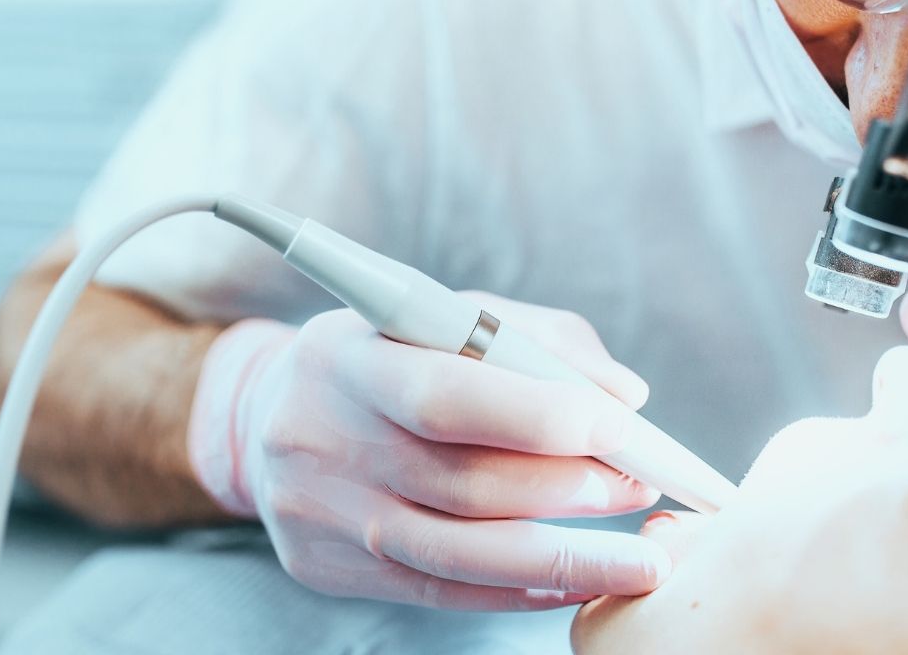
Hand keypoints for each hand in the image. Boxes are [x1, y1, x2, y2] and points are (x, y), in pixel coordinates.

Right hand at [188, 291, 668, 609]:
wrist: (266, 416)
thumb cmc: (384, 355)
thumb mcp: (445, 316)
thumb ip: (538, 340)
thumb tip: (626, 393)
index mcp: (348, 356)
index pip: (449, 395)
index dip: (543, 417)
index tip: (624, 428)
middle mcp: (323, 438)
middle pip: (463, 484)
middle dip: (570, 490)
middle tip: (641, 485)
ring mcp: (321, 514)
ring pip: (458, 553)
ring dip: (564, 559)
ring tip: (637, 558)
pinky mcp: (329, 567)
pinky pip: (440, 590)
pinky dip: (519, 590)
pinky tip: (575, 582)